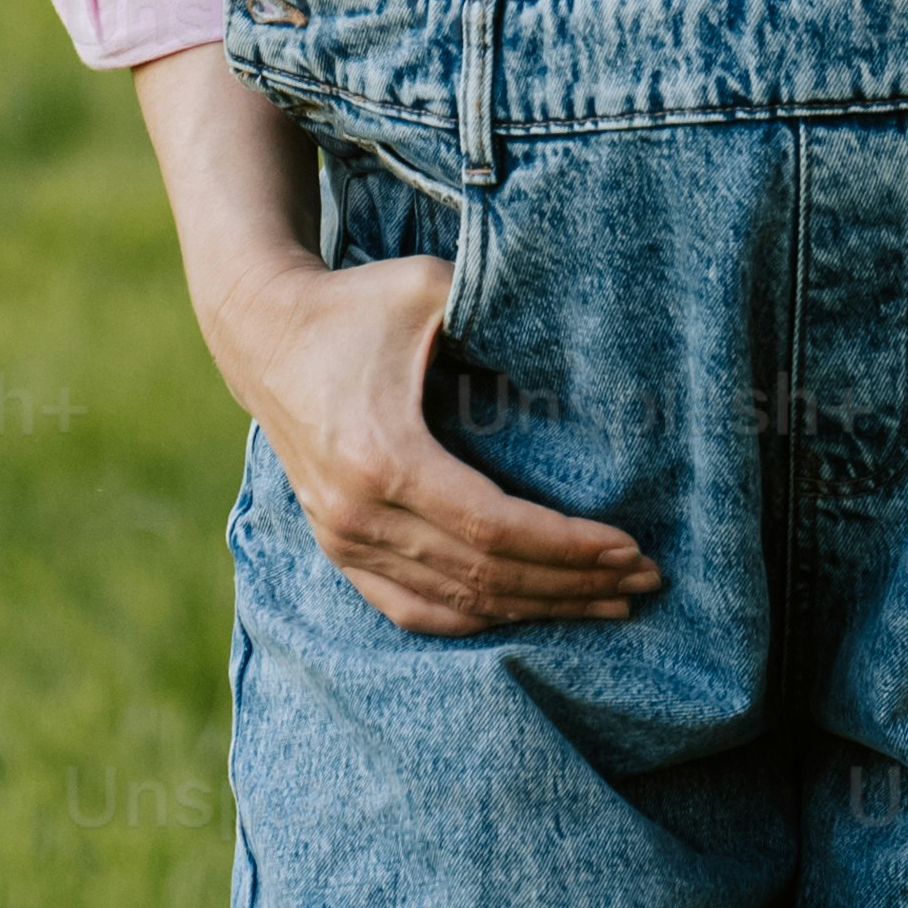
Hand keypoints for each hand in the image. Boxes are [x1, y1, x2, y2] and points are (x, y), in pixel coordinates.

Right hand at [197, 237, 657, 636]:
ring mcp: (344, 541)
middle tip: (644, 581)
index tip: (630, 548)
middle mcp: (359, 515)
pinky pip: (415, 609)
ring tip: (609, 602)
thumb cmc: (357, 306)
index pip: (494, 529)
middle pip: (486, 576)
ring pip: (457, 603)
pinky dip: (478, 619)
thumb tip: (584, 332)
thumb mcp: (427, 288)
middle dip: (574, 584)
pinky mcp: (338, 550)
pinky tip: (533, 614)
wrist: (263, 334)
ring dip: (539, 608)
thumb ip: (495, 307)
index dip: (567, 546)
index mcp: (385, 459)